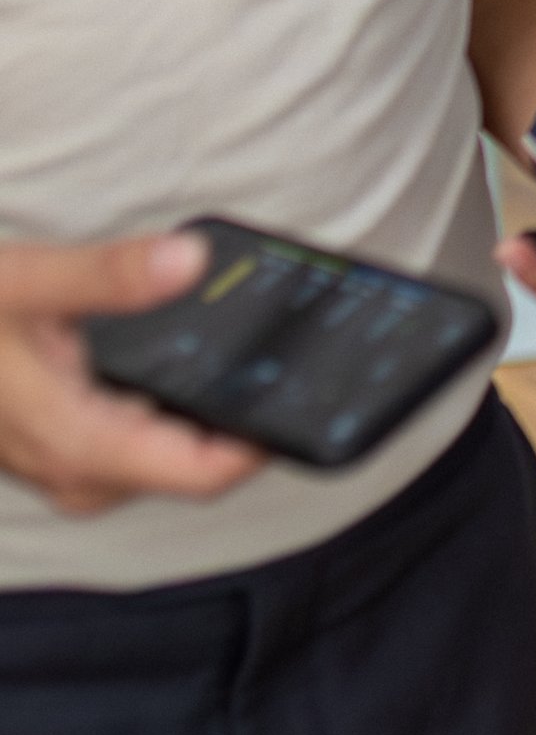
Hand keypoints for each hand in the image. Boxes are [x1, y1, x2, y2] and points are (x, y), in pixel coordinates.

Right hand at [0, 232, 263, 514]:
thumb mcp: (25, 282)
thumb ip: (107, 276)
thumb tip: (189, 261)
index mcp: (81, 444)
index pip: (205, 473)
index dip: (265, 440)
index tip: (309, 391)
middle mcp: (79, 471)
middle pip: (195, 462)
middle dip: (242, 415)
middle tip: (287, 352)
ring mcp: (69, 464)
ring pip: (165, 451)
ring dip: (203, 410)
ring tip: (247, 350)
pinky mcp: (62, 446)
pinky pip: (136, 438)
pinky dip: (165, 404)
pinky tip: (182, 359)